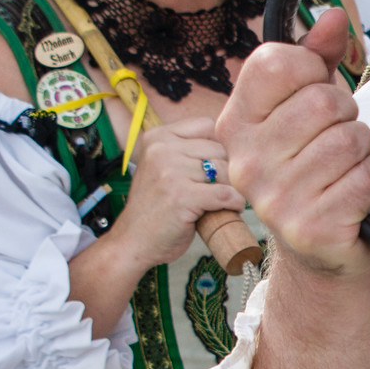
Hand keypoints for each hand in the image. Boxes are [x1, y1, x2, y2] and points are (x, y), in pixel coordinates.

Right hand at [108, 115, 242, 272]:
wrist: (132, 241)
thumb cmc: (156, 206)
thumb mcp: (164, 167)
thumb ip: (190, 151)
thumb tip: (237, 143)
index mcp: (158, 137)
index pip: (207, 127)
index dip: (219, 148)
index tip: (218, 167)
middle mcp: (162, 149)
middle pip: (219, 149)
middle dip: (227, 171)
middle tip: (222, 189)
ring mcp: (171, 172)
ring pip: (225, 171)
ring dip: (232, 188)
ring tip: (224, 200)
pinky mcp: (182, 196)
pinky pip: (225, 194)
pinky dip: (234, 203)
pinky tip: (230, 209)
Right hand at [218, 9, 369, 280]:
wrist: (317, 251)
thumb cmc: (312, 168)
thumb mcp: (305, 108)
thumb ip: (317, 58)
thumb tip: (334, 15)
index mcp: (235, 125)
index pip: (277, 63)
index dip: (312, 69)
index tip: (312, 93)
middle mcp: (246, 163)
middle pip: (324, 101)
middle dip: (347, 115)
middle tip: (335, 140)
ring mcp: (275, 200)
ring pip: (352, 138)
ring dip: (363, 149)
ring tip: (344, 168)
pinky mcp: (311, 228)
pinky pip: (369, 174)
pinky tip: (355, 193)